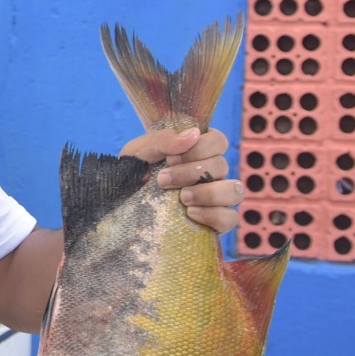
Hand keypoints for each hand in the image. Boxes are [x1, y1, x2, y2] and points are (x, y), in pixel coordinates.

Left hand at [119, 127, 241, 235]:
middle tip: (163, 180)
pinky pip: (230, 218)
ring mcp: (214, 198)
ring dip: (209, 193)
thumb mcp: (139, 152)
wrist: (119, 205)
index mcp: (196, 152)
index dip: (199, 148)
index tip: (171, 158)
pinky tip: (190, 213)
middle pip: (222, 165)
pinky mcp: (214, 222)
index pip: (218, 141)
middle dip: (191, 172)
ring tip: (182, 197)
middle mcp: (210, 173)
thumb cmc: (131, 174)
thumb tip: (194, 134)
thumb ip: (163, 140)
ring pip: (235, 191)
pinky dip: (214, 215)